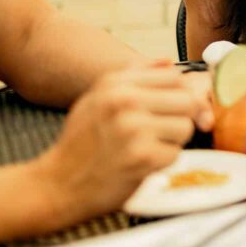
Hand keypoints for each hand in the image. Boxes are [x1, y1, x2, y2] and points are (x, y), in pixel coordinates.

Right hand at [34, 63, 199, 224]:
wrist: (57, 185)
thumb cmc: (82, 141)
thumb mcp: (98, 97)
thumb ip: (136, 76)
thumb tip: (169, 61)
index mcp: (116, 84)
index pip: (175, 77)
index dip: (179, 94)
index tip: (169, 108)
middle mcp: (124, 102)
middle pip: (188, 101)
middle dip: (180, 118)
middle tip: (159, 131)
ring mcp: (133, 129)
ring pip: (186, 127)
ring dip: (172, 141)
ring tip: (147, 146)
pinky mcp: (141, 157)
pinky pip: (175, 154)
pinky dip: (162, 161)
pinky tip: (141, 163)